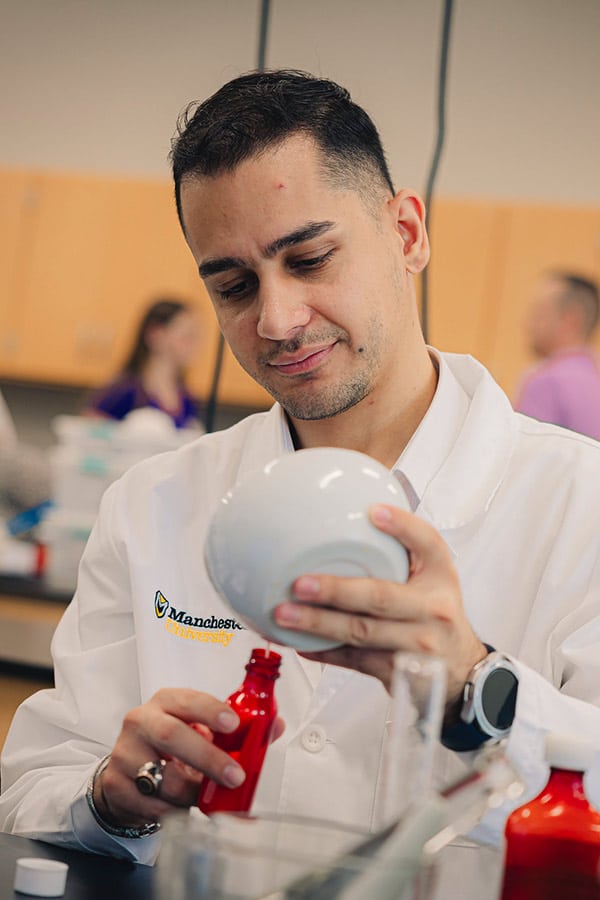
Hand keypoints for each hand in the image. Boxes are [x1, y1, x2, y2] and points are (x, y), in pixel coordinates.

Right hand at [94, 688, 283, 827]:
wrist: (129, 771)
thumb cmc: (170, 745)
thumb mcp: (200, 730)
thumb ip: (237, 730)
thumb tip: (275, 726)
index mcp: (166, 702)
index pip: (188, 700)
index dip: (211, 710)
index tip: (233, 724)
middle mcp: (142, 722)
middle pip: (172, 736)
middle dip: (208, 758)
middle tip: (235, 776)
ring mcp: (125, 754)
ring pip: (162, 778)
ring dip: (192, 792)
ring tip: (206, 796)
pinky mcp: (116, 785)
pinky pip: (151, 805)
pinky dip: (173, 811)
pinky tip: (181, 808)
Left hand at [273, 504, 486, 705]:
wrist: (461, 668)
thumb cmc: (434, 612)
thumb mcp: (432, 577)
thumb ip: (401, 552)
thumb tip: (350, 518)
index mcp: (441, 574)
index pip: (427, 543)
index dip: (402, 526)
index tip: (373, 512)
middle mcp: (433, 608)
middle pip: (380, 597)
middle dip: (336, 591)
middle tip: (300, 583)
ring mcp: (418, 643)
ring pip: (362, 632)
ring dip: (319, 624)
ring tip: (285, 614)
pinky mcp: (402, 671)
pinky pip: (355, 661)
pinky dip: (324, 652)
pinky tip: (300, 644)